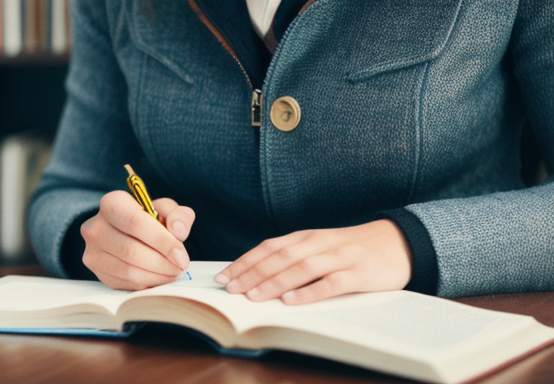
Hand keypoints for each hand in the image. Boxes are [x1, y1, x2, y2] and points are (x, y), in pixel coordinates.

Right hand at [81, 190, 194, 289]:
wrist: (129, 232)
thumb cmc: (150, 219)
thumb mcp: (167, 209)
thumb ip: (179, 216)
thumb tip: (178, 232)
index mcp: (112, 203)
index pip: (134, 222)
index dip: (162, 242)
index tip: (182, 257)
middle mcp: (95, 226)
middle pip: (131, 250)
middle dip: (162, 263)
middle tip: (181, 267)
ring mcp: (92, 251)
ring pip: (127, 270)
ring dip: (156, 276)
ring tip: (173, 272)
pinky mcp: (97, 272)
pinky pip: (123, 283)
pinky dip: (146, 283)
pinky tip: (159, 277)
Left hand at [214, 220, 411, 304]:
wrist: (397, 242)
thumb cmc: (352, 248)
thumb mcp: (321, 246)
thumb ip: (296, 256)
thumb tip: (259, 274)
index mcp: (308, 236)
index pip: (270, 247)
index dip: (245, 261)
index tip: (224, 276)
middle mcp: (320, 243)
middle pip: (281, 257)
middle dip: (252, 273)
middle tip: (230, 289)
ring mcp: (340, 257)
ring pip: (302, 268)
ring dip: (275, 282)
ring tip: (253, 296)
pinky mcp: (358, 273)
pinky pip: (331, 283)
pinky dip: (309, 292)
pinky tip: (291, 301)